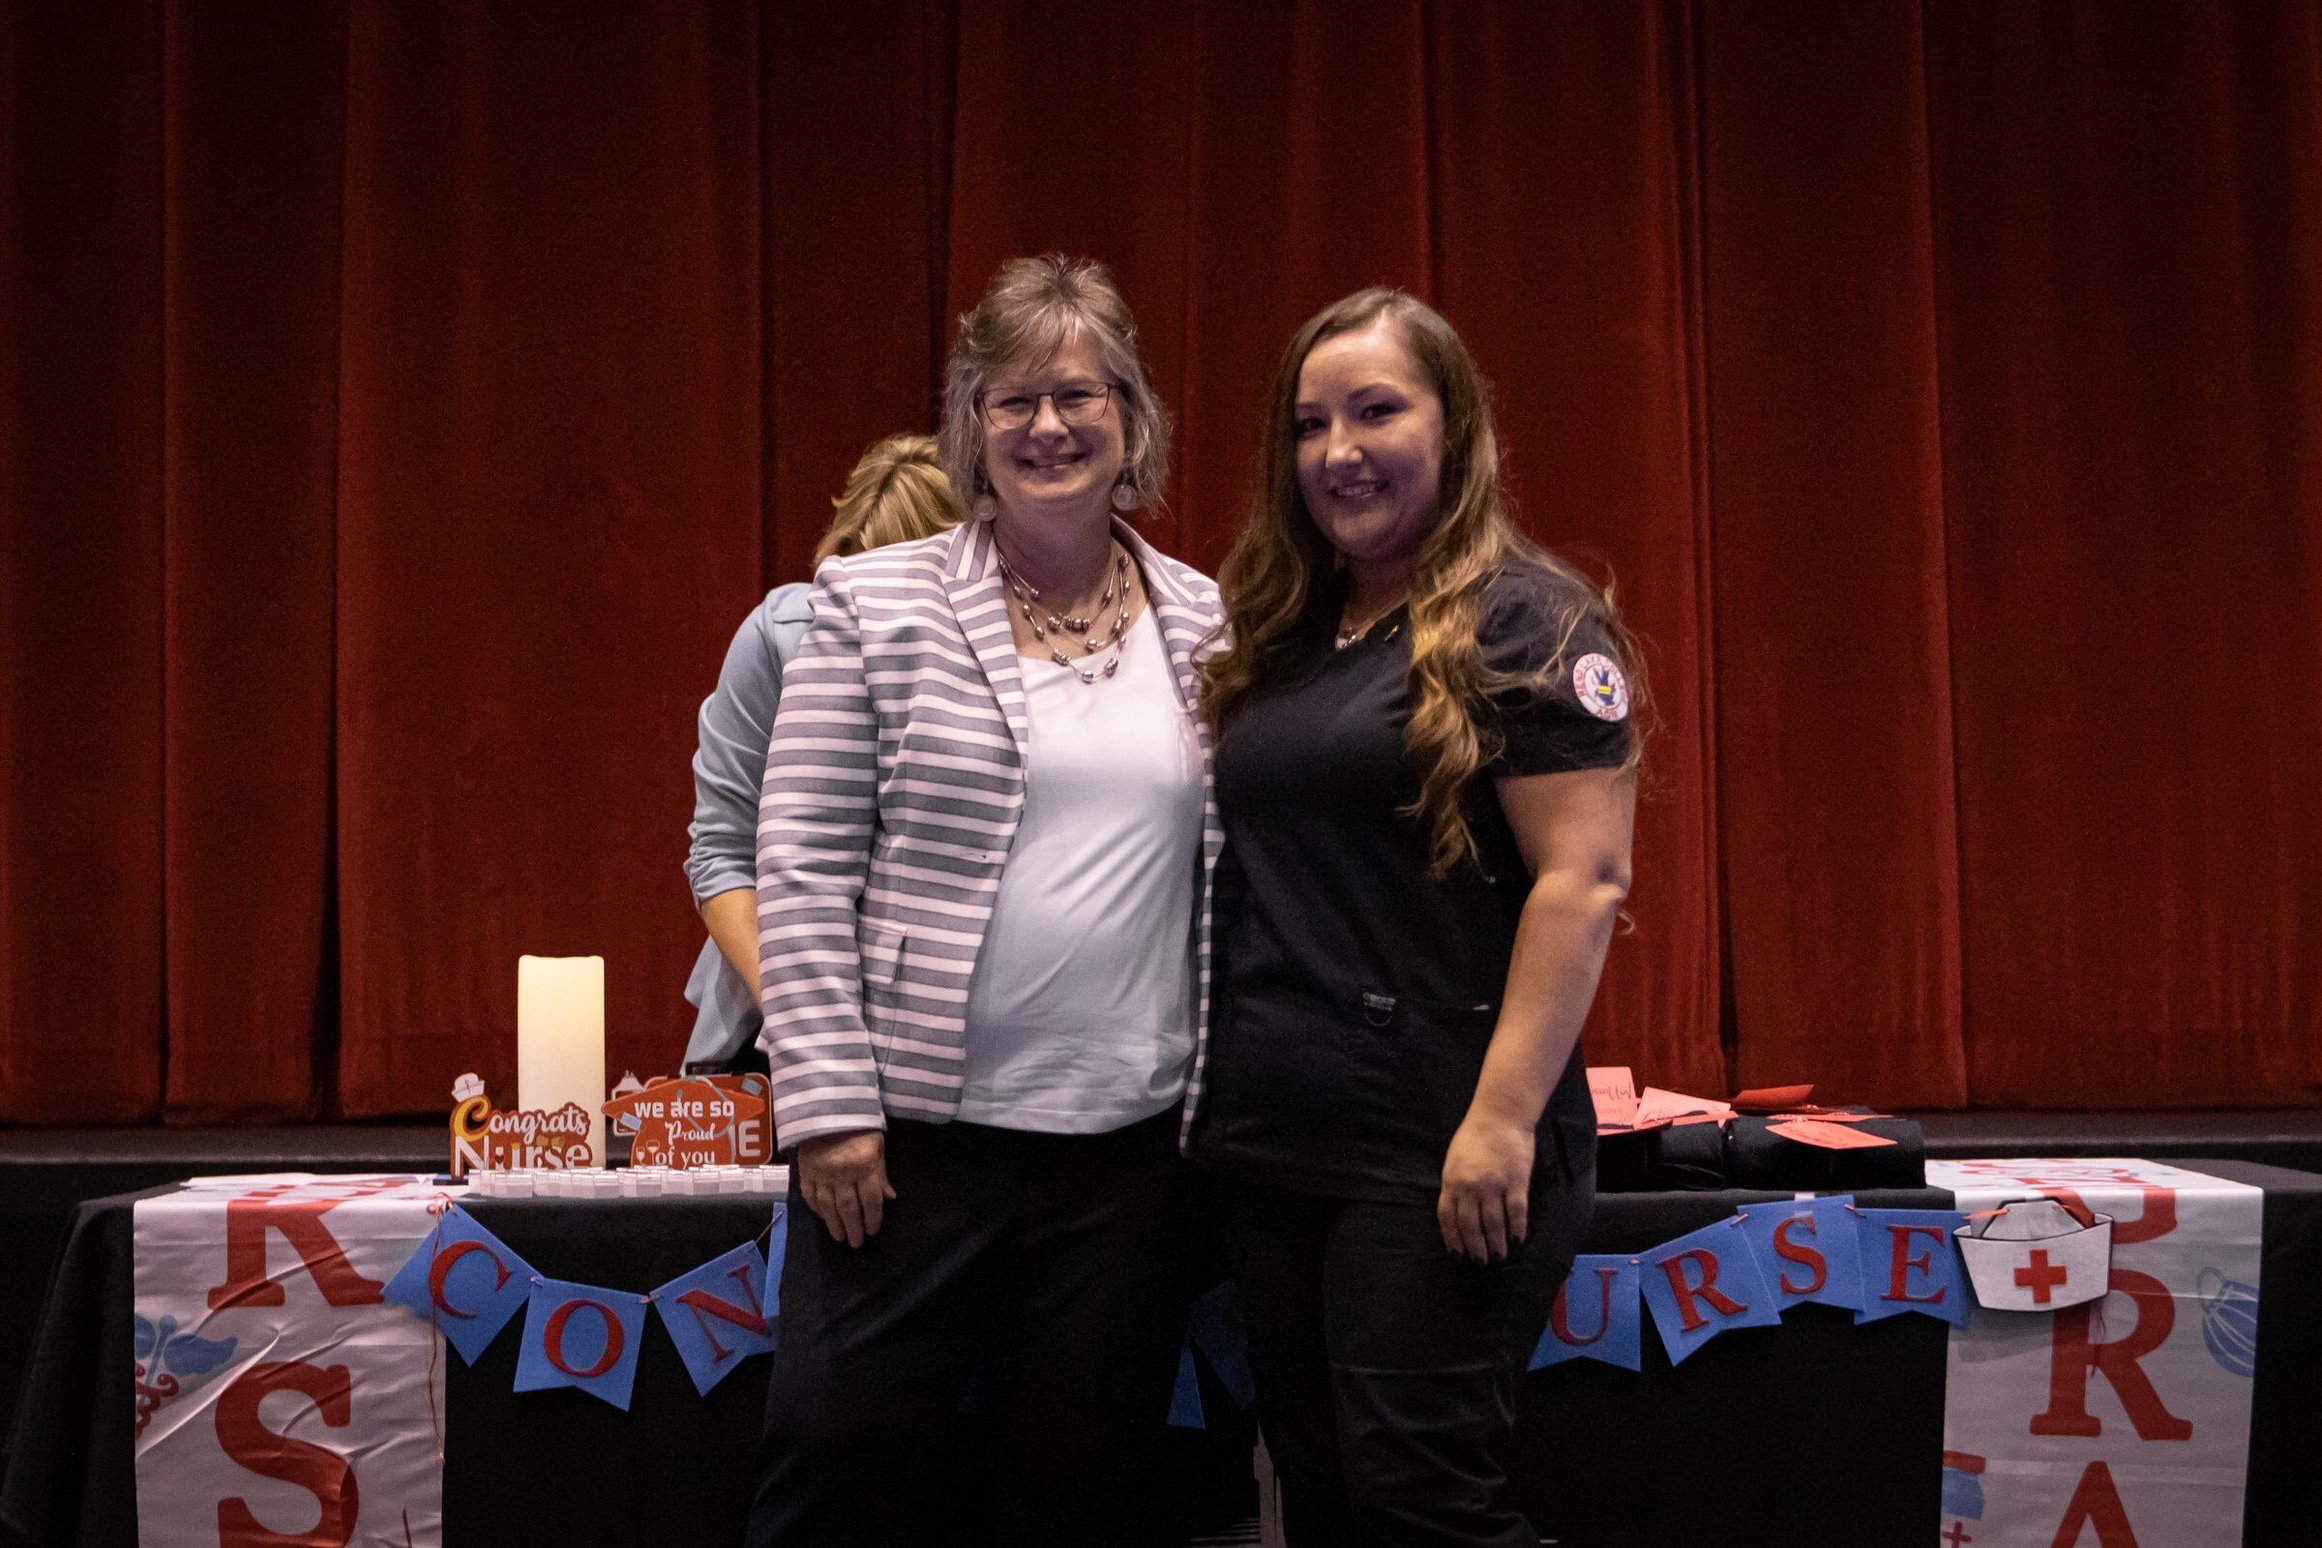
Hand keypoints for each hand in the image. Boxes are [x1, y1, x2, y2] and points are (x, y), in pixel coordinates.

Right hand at [795, 1130, 893, 1247]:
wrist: (828, 1107)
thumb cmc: (859, 1127)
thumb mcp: (877, 1146)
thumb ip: (881, 1174)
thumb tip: (889, 1198)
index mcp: (864, 1165)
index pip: (870, 1199)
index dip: (873, 1217)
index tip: (873, 1231)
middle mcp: (842, 1173)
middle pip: (848, 1207)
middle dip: (854, 1228)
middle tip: (856, 1243)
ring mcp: (821, 1173)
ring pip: (828, 1206)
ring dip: (834, 1224)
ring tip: (840, 1237)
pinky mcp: (805, 1171)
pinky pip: (810, 1195)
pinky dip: (817, 1209)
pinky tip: (823, 1218)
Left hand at [1437, 1113, 1534, 1261]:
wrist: (1500, 1115)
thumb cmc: (1475, 1135)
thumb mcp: (1454, 1160)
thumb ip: (1455, 1185)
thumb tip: (1457, 1212)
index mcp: (1451, 1181)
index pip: (1448, 1217)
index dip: (1452, 1238)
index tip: (1457, 1253)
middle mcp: (1470, 1187)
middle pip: (1470, 1225)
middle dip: (1475, 1248)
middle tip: (1481, 1261)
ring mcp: (1493, 1185)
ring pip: (1493, 1224)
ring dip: (1496, 1243)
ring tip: (1500, 1256)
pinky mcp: (1515, 1182)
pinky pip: (1516, 1212)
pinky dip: (1518, 1228)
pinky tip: (1519, 1238)